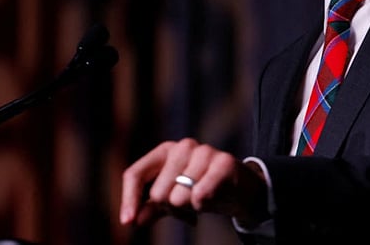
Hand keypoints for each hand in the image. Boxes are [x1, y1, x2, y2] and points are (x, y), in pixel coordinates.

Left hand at [119, 138, 268, 227]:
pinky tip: (213, 199)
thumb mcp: (173, 197)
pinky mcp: (224, 163)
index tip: (128, 222)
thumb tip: (134, 220)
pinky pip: (200, 196)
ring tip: (202, 200)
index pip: (135, 173)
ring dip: (190, 208)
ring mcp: (205, 152)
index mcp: (165, 151)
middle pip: (158, 193)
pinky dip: (203, 205)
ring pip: (179, 197)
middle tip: (187, 206)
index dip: (129, 199)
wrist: (241, 188)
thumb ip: (152, 207)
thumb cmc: (202, 189)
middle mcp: (183, 146)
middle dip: (171, 208)